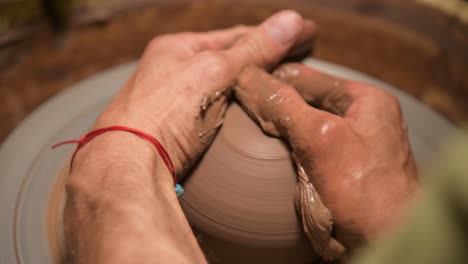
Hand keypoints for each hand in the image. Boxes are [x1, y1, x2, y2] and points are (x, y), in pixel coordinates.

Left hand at [94, 10, 315, 183]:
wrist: (127, 164)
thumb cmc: (164, 112)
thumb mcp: (214, 73)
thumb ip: (254, 50)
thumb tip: (292, 21)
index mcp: (177, 48)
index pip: (236, 36)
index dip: (273, 35)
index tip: (306, 33)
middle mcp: (172, 72)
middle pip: (229, 61)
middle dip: (264, 58)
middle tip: (300, 58)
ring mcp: (173, 103)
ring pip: (223, 89)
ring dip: (252, 86)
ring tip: (282, 86)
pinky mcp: (176, 132)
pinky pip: (217, 114)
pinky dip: (239, 111)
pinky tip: (252, 117)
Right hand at [235, 63, 419, 254]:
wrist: (390, 241)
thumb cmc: (368, 195)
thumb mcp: (321, 140)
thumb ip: (285, 106)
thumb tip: (249, 78)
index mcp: (365, 99)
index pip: (306, 78)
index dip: (271, 79)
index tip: (238, 84)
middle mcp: (362, 117)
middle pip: (305, 101)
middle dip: (274, 104)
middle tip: (238, 108)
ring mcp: (355, 144)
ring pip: (305, 125)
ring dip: (280, 128)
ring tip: (247, 130)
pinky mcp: (346, 169)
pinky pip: (309, 149)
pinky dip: (289, 150)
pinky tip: (268, 157)